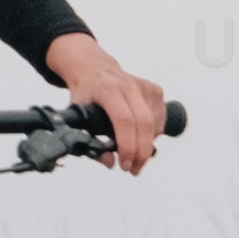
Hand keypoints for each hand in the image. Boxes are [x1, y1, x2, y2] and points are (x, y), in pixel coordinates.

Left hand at [49, 32, 160, 173]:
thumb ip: (90, 140)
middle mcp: (128, 85)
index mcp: (107, 89)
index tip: (124, 164)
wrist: (95, 68)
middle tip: (133, 169)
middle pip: (144, 124)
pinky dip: (153, 134)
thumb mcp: (78, 115)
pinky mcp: (155, 90)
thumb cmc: (86, 93)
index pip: (124, 120)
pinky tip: (140, 137)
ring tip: (134, 154)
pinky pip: (160, 120)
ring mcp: (144, 86)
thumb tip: (109, 162)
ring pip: (155, 125)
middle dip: (141, 153)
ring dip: (147, 146)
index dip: (127, 146)